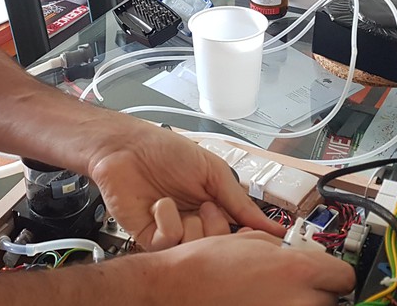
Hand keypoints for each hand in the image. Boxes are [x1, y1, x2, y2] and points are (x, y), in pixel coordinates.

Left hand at [87, 125, 284, 249]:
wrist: (127, 147)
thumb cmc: (165, 151)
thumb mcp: (213, 170)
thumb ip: (239, 200)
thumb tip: (269, 224)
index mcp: (212, 207)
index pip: (237, 233)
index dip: (244, 234)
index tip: (252, 232)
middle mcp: (193, 221)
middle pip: (218, 246)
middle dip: (217, 227)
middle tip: (208, 206)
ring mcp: (172, 230)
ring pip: (194, 249)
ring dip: (192, 225)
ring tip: (183, 203)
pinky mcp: (149, 236)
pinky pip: (168, 242)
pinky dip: (167, 221)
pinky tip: (161, 204)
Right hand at [144, 231, 355, 304]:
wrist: (176, 288)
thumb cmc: (205, 266)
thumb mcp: (253, 242)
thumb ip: (288, 250)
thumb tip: (305, 258)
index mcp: (296, 271)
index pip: (344, 275)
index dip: (332, 271)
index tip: (325, 272)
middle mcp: (298, 301)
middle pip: (330, 296)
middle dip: (313, 288)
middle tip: (289, 283)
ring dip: (298, 302)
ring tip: (270, 295)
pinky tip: (261, 304)